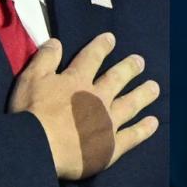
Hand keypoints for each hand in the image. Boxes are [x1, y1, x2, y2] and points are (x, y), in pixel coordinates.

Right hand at [8, 33, 159, 179]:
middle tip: (140, 61)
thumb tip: (56, 41)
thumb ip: (45, 59)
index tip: (111, 38)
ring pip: (130, 104)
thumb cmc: (32, 112)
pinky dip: (144, 129)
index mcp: (77, 82)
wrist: (39, 147)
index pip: (91, 58)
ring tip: (154, 87)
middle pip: (117, 79)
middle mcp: (97, 98)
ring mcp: (108, 122)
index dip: (101, 47)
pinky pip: (132, 136)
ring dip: (143, 94)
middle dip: (129, 68)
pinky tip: (154, 122)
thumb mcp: (31, 78)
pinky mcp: (111, 146)